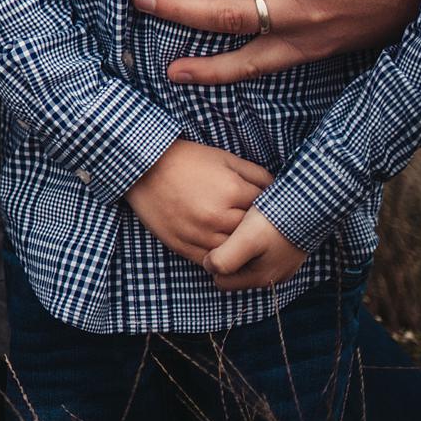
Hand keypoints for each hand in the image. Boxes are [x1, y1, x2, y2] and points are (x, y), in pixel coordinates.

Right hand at [122, 139, 272, 265]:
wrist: (141, 167)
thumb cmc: (186, 159)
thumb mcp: (224, 158)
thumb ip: (256, 174)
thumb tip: (279, 191)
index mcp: (232, 191)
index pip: (266, 209)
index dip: (268, 210)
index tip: (268, 210)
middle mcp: (217, 216)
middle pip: (252, 234)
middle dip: (256, 231)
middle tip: (258, 229)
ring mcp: (198, 234)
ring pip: (234, 253)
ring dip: (240, 248)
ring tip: (242, 242)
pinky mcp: (182, 245)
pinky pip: (211, 262)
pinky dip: (220, 258)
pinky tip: (222, 249)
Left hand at [203, 206, 306, 289]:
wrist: (310, 205)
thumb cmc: (276, 222)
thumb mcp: (248, 240)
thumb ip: (226, 259)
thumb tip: (208, 266)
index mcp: (261, 278)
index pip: (222, 281)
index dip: (213, 263)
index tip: (214, 242)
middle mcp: (272, 276)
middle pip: (234, 272)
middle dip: (226, 255)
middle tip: (225, 232)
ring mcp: (279, 263)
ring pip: (246, 260)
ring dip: (238, 246)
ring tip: (238, 226)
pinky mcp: (284, 250)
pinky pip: (260, 249)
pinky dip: (252, 239)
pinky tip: (251, 223)